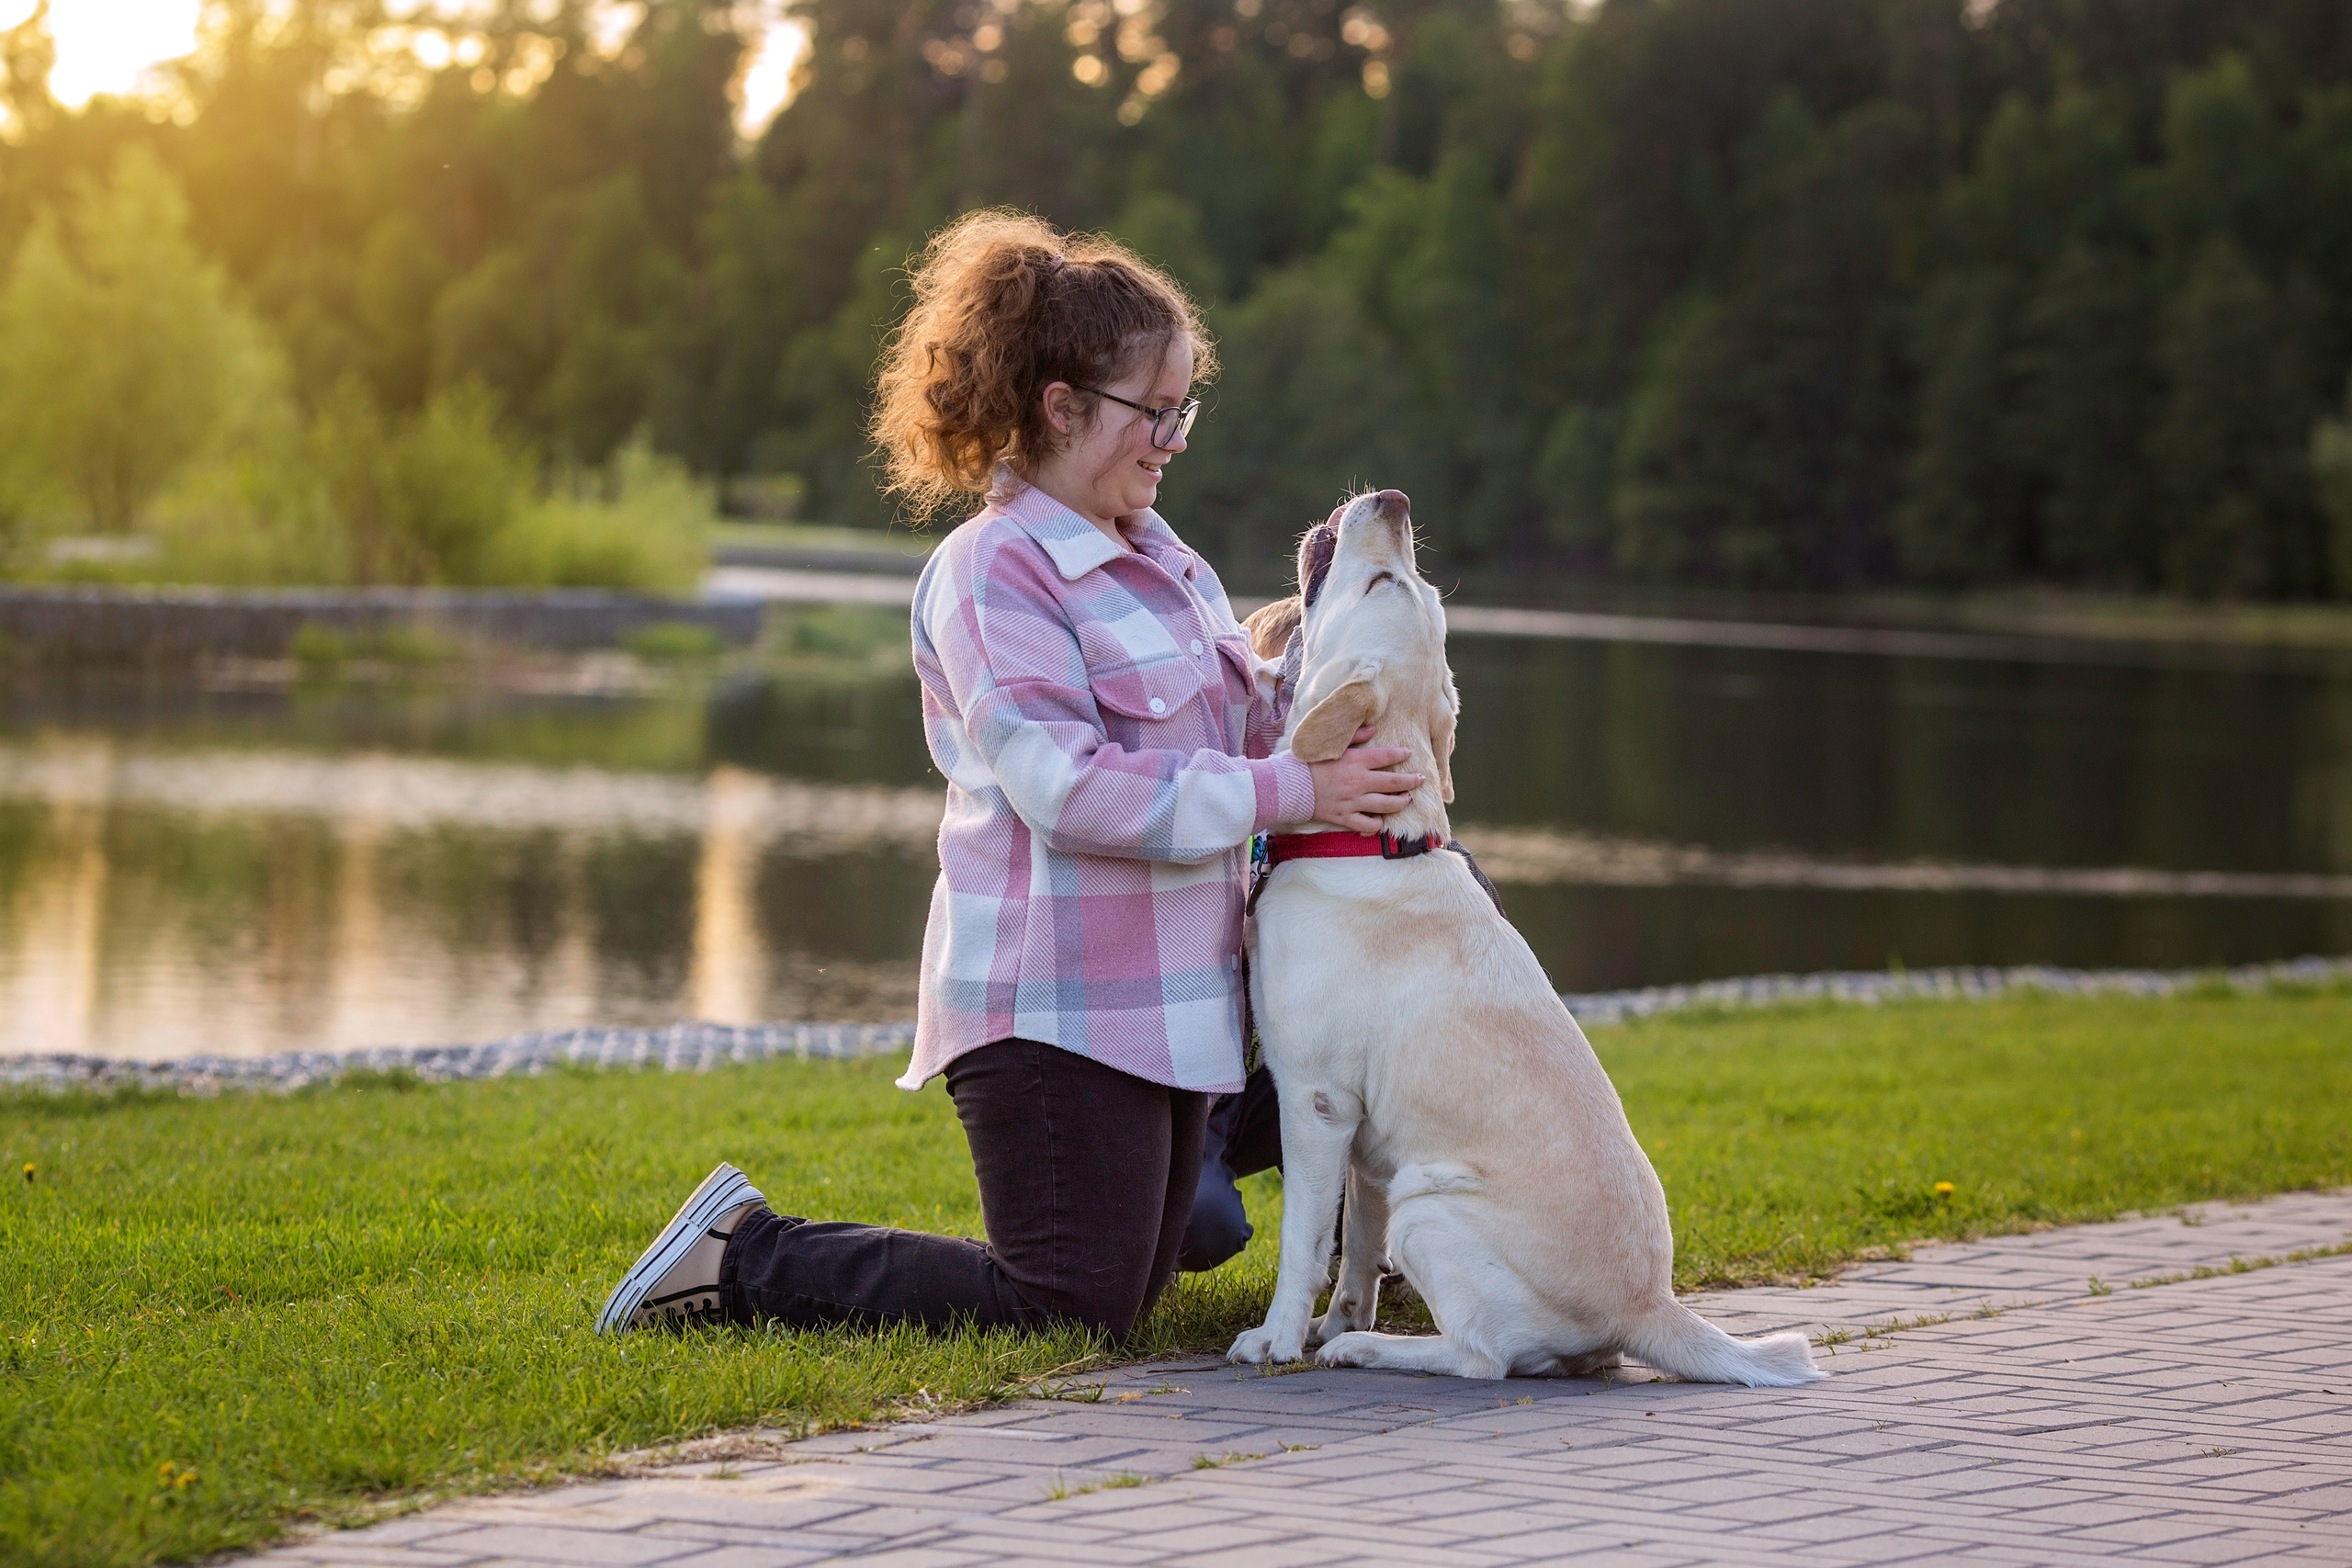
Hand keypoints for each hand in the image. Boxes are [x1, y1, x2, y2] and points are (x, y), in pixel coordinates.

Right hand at [1307, 725, 1422, 833]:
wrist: (1286, 787)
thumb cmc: (1305, 763)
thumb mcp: (1329, 744)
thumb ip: (1353, 736)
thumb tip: (1373, 728)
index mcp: (1355, 761)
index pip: (1386, 757)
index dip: (1401, 754)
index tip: (1408, 753)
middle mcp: (1358, 782)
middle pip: (1394, 783)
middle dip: (1411, 781)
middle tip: (1421, 779)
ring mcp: (1353, 802)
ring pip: (1386, 805)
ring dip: (1400, 802)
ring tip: (1407, 799)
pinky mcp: (1344, 817)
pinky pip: (1367, 824)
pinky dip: (1376, 823)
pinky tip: (1381, 819)